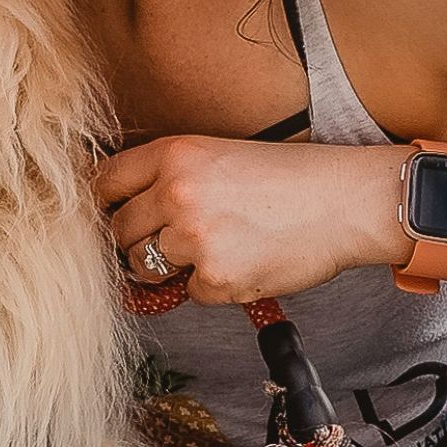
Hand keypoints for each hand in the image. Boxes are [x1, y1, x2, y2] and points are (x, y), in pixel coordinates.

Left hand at [92, 135, 409, 303]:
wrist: (343, 201)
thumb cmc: (284, 177)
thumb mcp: (216, 155)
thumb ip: (166, 176)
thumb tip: (115, 207)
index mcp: (174, 154)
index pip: (104, 182)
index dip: (103, 203)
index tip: (111, 214)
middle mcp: (176, 193)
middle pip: (118, 231)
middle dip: (135, 241)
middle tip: (171, 239)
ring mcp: (194, 239)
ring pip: (144, 266)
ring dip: (167, 267)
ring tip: (212, 247)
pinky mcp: (216, 279)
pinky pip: (189, 292)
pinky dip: (211, 285)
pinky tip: (243, 261)